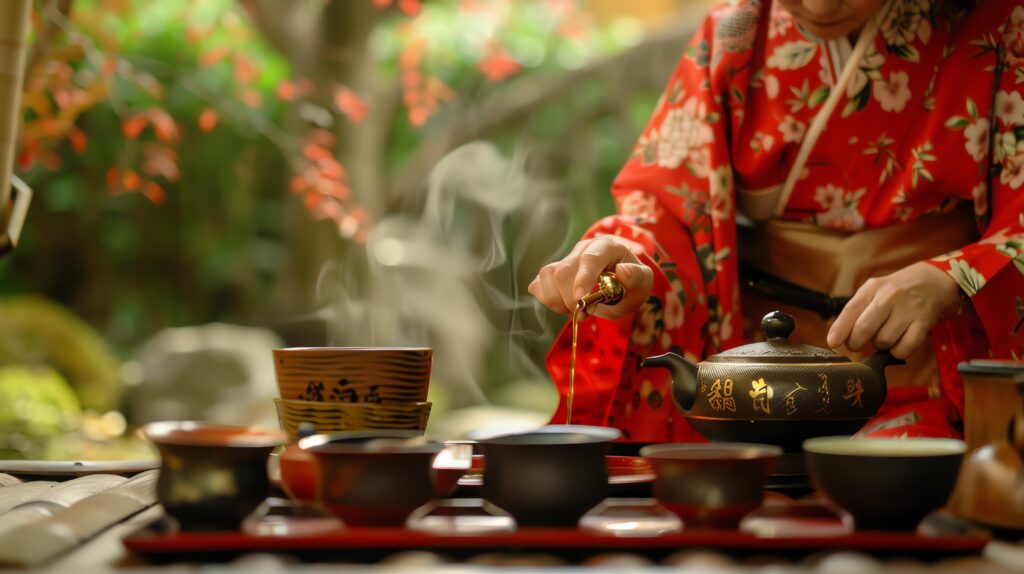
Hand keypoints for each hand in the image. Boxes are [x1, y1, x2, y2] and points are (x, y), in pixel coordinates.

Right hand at [528, 236, 653, 319]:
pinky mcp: (552, 271)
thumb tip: (622, 271)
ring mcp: (566, 258)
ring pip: (547, 275)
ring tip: (573, 309)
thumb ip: (637, 278)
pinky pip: (538, 284)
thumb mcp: (644, 281)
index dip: (582, 278)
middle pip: (564, 270)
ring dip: (556, 299)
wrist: (619, 282)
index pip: (590, 258)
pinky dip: (546, 299)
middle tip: (583, 313)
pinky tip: (561, 305)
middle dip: (569, 298)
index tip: (580, 300)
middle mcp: (582, 248)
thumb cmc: (631, 282)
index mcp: (606, 246)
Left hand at [826, 262, 962, 358]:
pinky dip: (897, 351)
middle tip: (856, 344)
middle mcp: (890, 297)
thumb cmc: (895, 291)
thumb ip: (856, 311)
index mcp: (872, 288)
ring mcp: (908, 310)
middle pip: (864, 328)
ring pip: (883, 341)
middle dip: (855, 342)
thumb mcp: (873, 292)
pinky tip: (898, 343)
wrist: (933, 281)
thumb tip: (837, 338)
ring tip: (884, 335)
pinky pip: (904, 348)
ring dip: (880, 345)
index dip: (839, 329)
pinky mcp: (924, 323)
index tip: (832, 343)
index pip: (851, 310)